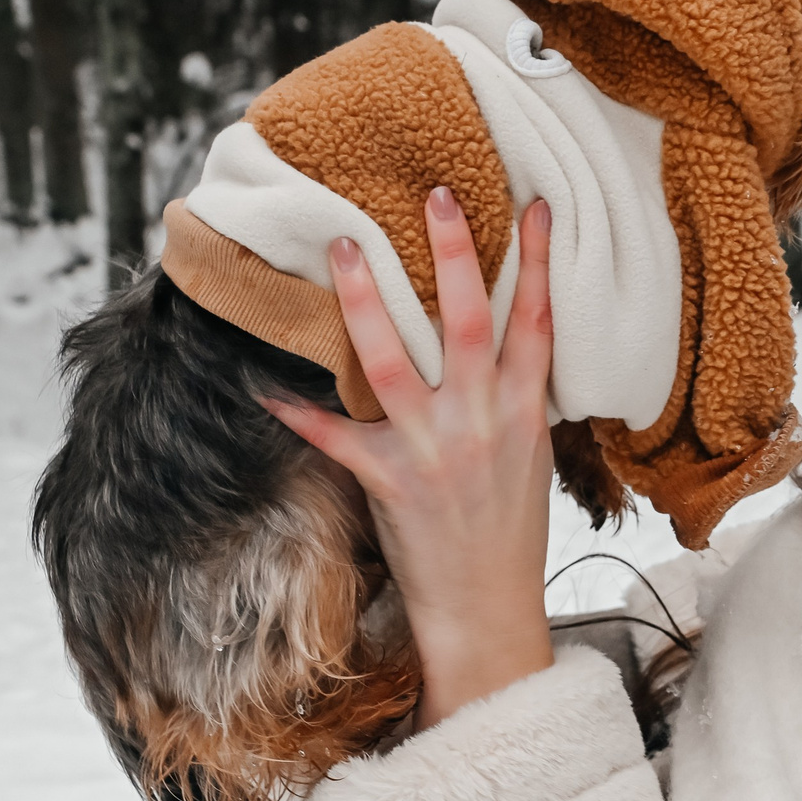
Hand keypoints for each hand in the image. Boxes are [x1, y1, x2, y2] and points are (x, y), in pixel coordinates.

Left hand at [265, 189, 555, 728]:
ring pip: (392, 363)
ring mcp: (432, 450)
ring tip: (340, 249)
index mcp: (521, 412)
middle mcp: (480, 422)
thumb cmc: (508, 529)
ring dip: (365, 303)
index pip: (536, 323)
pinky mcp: (388, 481)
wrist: (488, 606)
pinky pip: (334, 436)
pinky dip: (296, 412)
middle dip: (453, 255)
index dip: (537, 261)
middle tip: (436, 194)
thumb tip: (503, 342)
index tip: (533, 204)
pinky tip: (264, 382)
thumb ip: (512, 397)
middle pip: (466, 323)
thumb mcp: (530, 456)